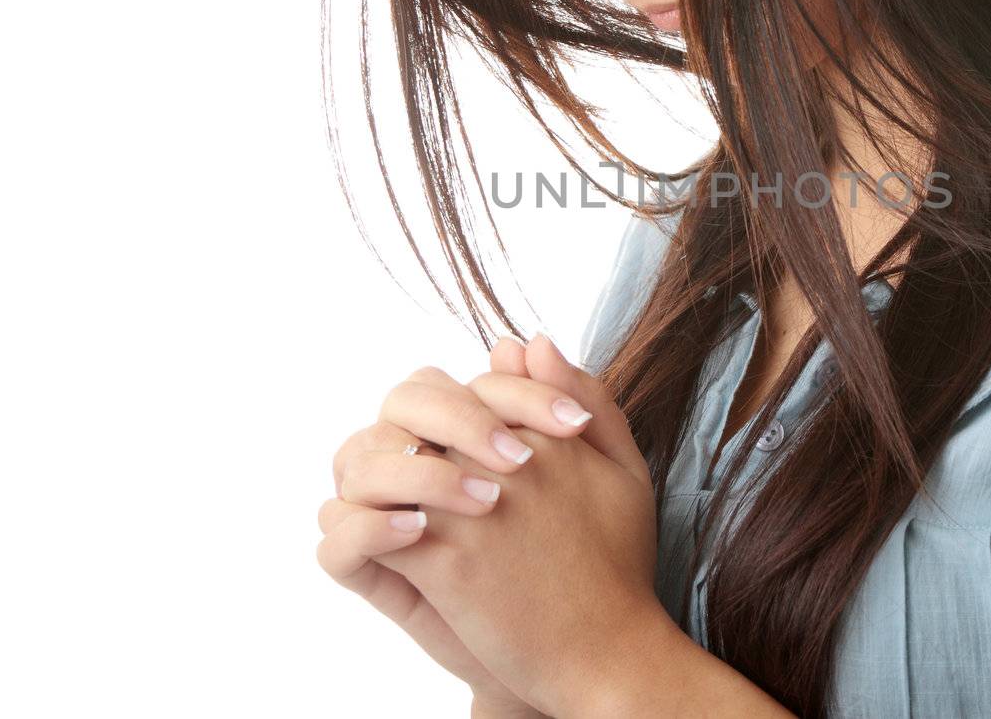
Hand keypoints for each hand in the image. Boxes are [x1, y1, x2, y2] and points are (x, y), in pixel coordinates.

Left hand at [369, 333, 664, 717]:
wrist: (608, 652)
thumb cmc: (619, 563)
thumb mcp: (624, 467)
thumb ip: (587, 394)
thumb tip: (528, 338)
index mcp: (547, 431)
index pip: (474, 385)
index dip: (458, 412)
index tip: (465, 446)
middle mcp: (506, 458)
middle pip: (421, 409)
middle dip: (408, 432)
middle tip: (415, 466)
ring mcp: (471, 508)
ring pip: (385, 458)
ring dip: (377, 476)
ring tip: (396, 504)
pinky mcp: (444, 561)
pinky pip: (373, 527)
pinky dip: (366, 528)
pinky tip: (393, 540)